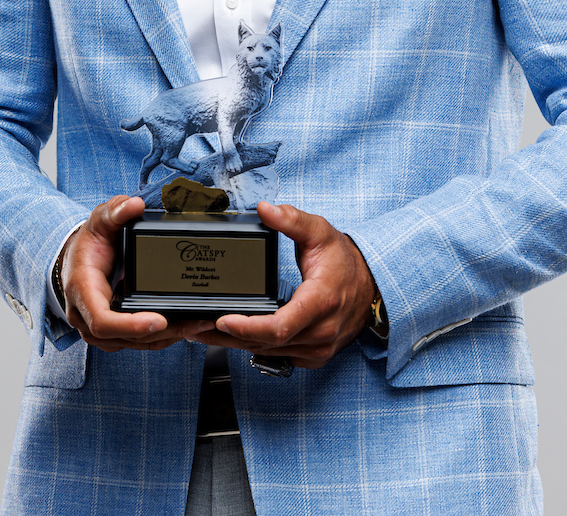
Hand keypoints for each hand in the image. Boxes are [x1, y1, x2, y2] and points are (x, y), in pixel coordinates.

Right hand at [60, 194, 215, 352]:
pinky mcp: (114, 332)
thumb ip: (115, 210)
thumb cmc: (89, 242)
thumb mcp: (100, 220)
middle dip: (161, 333)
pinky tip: (185, 328)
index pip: (103, 321)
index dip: (131, 325)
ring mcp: (99, 329)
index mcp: (82, 291)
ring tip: (198, 325)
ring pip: (134, 344)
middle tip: (194, 322)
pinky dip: (162, 337)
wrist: (78, 258)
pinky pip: (137, 342)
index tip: (158, 320)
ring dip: (167, 337)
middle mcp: (87, 316)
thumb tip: (134, 205)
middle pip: (124, 338)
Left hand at [191, 202, 376, 369]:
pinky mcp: (313, 356)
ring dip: (235, 344)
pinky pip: (278, 356)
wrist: (371, 286)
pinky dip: (254, 346)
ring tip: (204, 331)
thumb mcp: (320, 231)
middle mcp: (320, 332)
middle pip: (266, 343)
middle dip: (227, 337)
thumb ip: (292, 220)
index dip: (247, 328)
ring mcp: (317, 349)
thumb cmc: (344, 261)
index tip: (222, 320)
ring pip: (269, 353)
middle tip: (195, 326)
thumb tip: (265, 209)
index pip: (279, 327)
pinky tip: (233, 337)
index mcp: (320, 302)